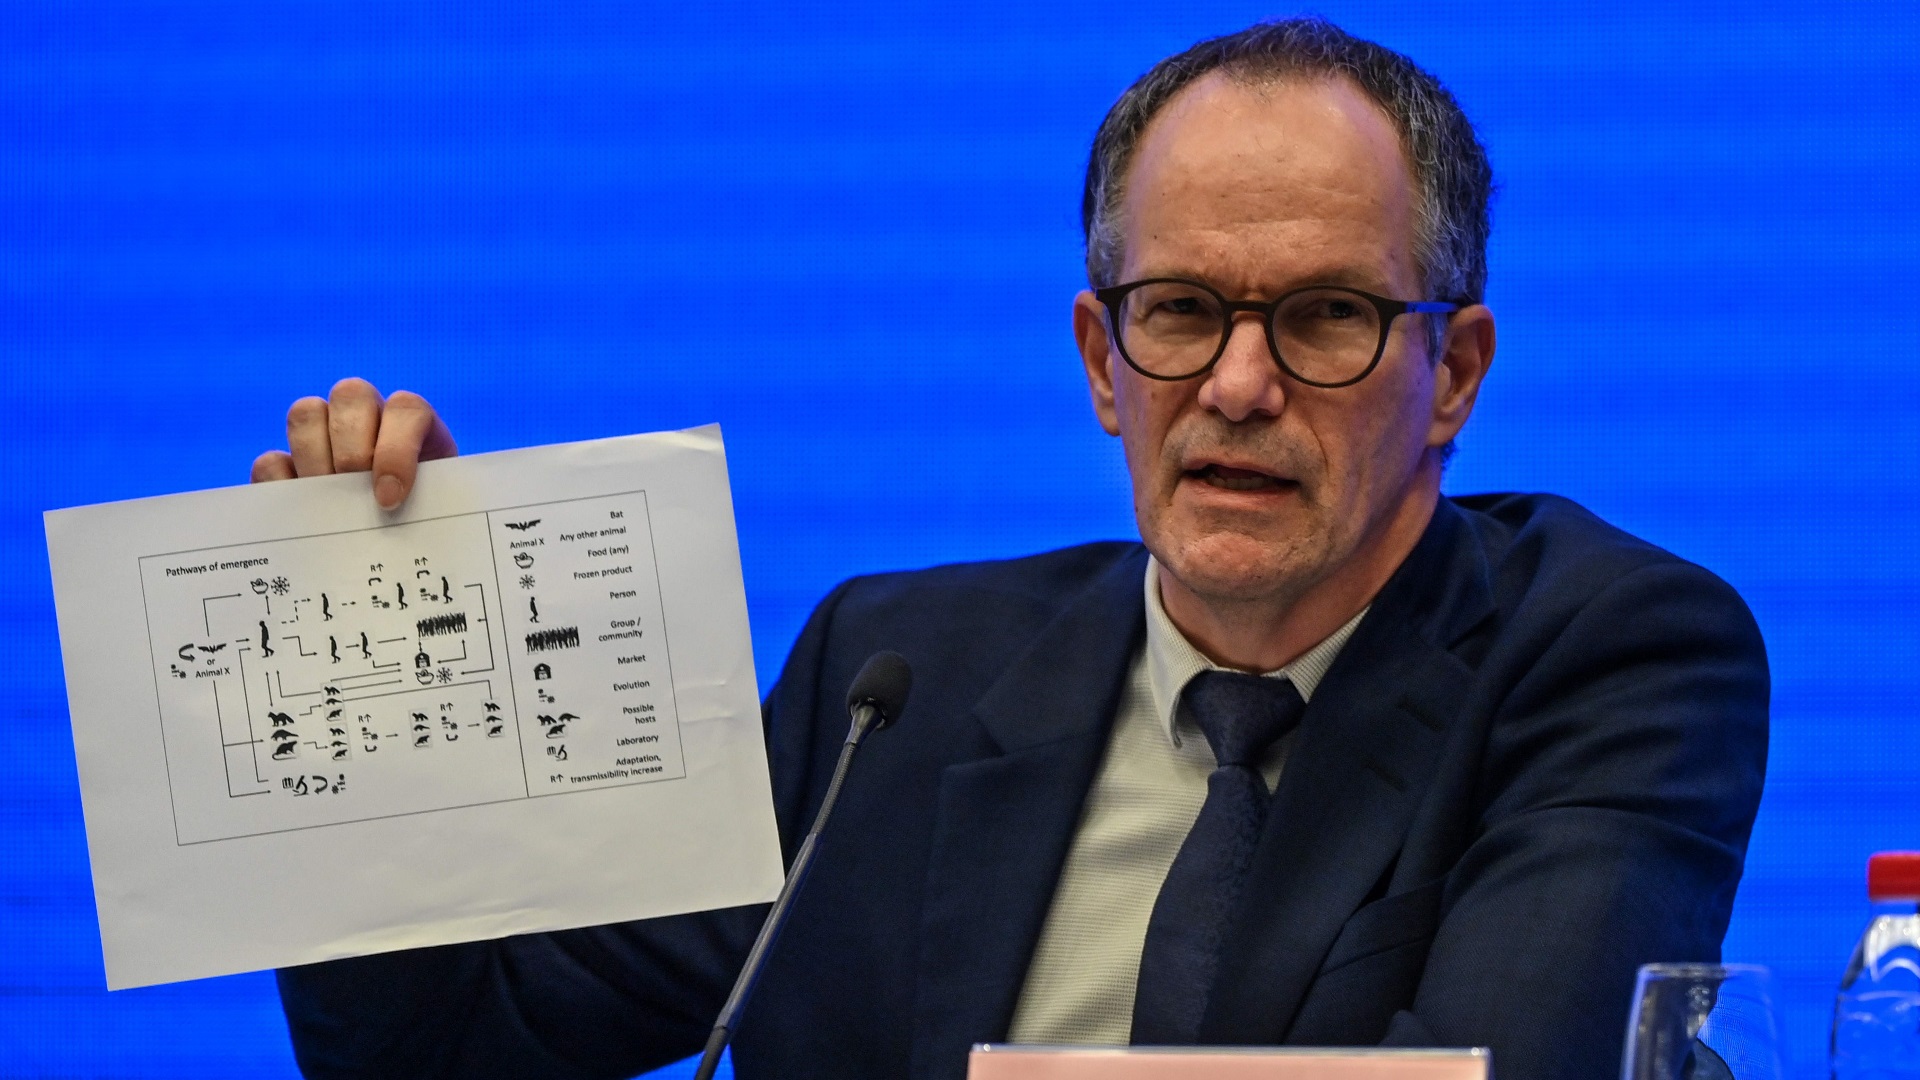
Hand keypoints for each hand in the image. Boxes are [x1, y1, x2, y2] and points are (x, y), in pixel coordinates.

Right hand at [251, 378, 457, 508]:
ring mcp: (323, 434)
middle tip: (359, 497)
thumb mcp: (436, 506)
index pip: (406, 408)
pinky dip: (282, 486)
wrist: (405, 537)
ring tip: (328, 505)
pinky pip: (271, 460)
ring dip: (314, 460)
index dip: (397, 449)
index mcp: (411, 422)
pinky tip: (302, 514)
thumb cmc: (426, 518)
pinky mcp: (289, 465)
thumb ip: (427, 501)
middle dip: (352, 451)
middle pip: (350, 395)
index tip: (389, 498)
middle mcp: (366, 416)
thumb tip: (403, 513)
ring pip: (306, 413)